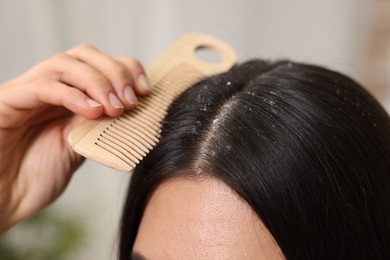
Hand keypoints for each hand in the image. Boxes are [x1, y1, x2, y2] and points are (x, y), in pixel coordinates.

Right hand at [0, 44, 149, 232]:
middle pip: (84, 55)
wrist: (1, 201)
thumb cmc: (36, 178)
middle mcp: (47, 88)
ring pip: (65, 63)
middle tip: (131, 100)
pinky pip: (42, 87)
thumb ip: (99, 126)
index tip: (145, 91)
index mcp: (67, 96)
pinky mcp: (8, 102)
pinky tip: (92, 112)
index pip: (99, 63)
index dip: (126, 69)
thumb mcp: (79, 148)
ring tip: (115, 108)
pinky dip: (72, 95)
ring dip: (98, 82)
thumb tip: (130, 112)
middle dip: (115, 72)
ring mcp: (27, 92)